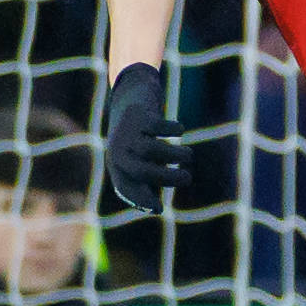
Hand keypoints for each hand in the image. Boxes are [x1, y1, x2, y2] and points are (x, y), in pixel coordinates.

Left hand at [102, 62, 208, 210]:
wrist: (130, 96)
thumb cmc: (139, 137)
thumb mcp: (139, 160)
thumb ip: (145, 182)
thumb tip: (153, 210)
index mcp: (117, 164)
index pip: (125, 187)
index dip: (141, 200)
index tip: (159, 209)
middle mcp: (118, 149)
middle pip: (141, 171)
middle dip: (167, 178)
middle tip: (188, 179)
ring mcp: (126, 131)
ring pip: (151, 149)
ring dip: (174, 155)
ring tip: (188, 155)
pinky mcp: (136, 114)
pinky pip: (157, 126)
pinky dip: (173, 129)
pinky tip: (180, 130)